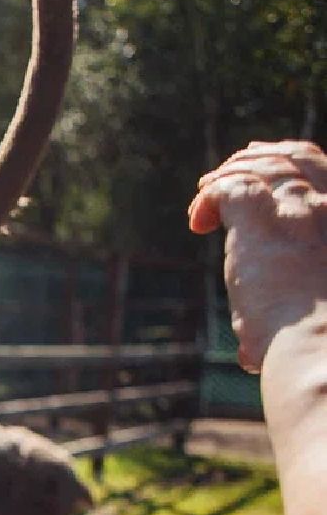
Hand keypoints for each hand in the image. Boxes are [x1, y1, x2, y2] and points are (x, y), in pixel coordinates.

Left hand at [187, 140, 326, 371]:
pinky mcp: (260, 221)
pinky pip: (228, 188)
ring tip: (205, 190)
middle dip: (256, 158)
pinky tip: (199, 223)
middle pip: (293, 157)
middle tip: (227, 172)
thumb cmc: (318, 343)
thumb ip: (292, 314)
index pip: (321, 171)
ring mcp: (296, 210)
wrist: (322, 344)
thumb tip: (249, 357)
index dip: (290, 166)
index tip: (262, 181)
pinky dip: (208, 198)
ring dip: (227, 173)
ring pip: (260, 164)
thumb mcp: (316, 314)